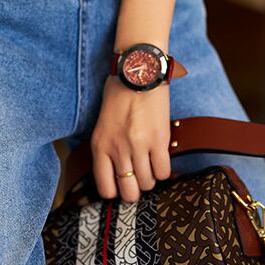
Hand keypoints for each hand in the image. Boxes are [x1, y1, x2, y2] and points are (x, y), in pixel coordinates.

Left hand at [91, 73, 170, 205]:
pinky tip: (161, 160)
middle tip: (139, 182)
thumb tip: (118, 171)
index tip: (122, 187)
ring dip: (151, 179)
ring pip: (148, 183)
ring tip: (151, 167)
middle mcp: (117, 150)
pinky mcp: (158, 140)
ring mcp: (138, 147)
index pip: (105, 188)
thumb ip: (108, 148)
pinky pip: (164, 172)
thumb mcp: (103, 124)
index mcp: (99, 146)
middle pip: (129, 191)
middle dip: (135, 192)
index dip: (116, 192)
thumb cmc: (119, 94)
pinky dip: (164, 171)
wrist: (138, 72)